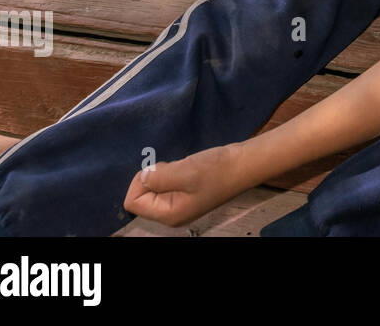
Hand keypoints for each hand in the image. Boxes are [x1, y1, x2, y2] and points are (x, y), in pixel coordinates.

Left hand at [123, 144, 247, 228]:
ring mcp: (179, 203)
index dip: (141, 181)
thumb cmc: (218, 170)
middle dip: (154, 176)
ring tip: (186, 167)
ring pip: (154, 187)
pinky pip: (167, 182)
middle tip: (176, 167)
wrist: (246, 163)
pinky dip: (173, 171)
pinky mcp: (187, 192)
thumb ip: (157, 177)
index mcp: (168, 214)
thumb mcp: (185, 171)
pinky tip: (190, 167)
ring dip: (164, 172)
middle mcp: (171, 213)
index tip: (162, 169)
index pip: (133, 202)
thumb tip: (142, 177)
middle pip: (141, 195)